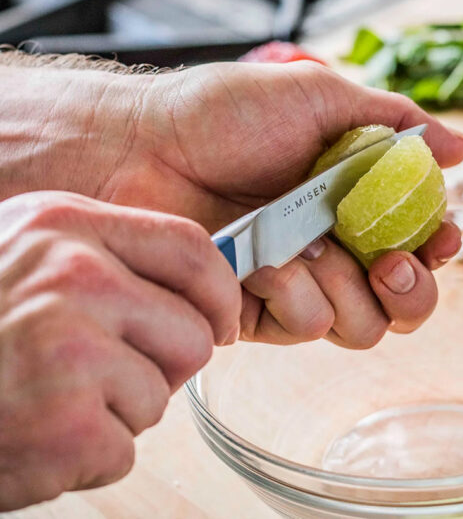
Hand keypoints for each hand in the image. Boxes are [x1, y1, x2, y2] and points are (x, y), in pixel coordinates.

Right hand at [0, 191, 240, 510]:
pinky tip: (33, 435)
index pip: (192, 249)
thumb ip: (100, 258)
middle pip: (192, 334)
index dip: (219, 293)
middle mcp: (72, 279)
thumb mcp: (20, 254)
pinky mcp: (63, 425)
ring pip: (159, 397)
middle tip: (102, 375)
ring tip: (47, 399)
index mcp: (63, 227)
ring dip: (114, 414)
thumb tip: (194, 285)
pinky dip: (85, 458)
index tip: (219, 322)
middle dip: (161, 366)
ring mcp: (68, 350)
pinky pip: (122, 450)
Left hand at [105, 61, 462, 346]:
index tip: (438, 238)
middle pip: (403, 304)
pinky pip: (306, 325)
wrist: (141, 147)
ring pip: (362, 326)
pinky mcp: (258, 313)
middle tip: (390, 263)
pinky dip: (295, 293)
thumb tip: (461, 147)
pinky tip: (267, 261)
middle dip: (412, 292)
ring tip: (307, 244)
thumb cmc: (224, 114)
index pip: (418, 242)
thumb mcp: (319, 96)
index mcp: (355, 200)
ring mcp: (299, 284)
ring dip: (346, 287)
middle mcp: (334, 249)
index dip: (437, 249)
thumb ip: (394, 120)